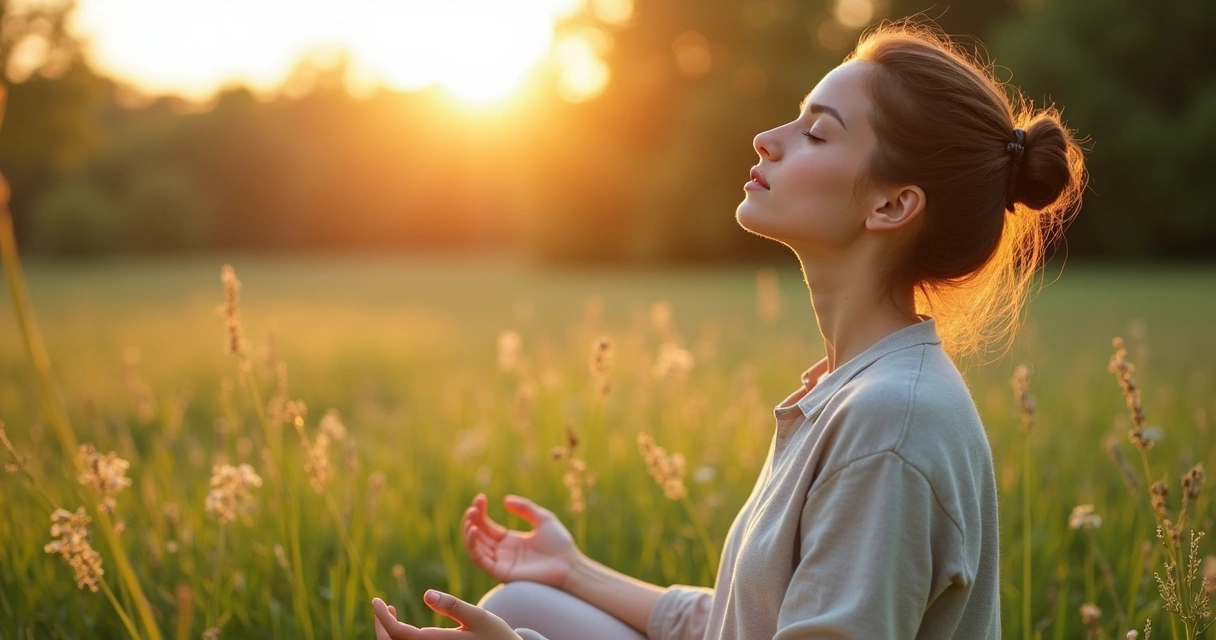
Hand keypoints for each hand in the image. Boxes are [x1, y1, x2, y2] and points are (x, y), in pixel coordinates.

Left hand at [372, 592, 520, 639]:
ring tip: (390, 612)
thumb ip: (452, 606)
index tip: (375, 600)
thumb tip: (426, 594)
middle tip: (379, 604)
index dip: (382, 617)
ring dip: (388, 634)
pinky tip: (404, 627)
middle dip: (380, 626)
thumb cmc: (496, 637)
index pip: (398, 634)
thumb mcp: (479, 616)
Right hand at [461, 493, 579, 589]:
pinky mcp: (502, 572)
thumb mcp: (543, 519)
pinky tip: (475, 530)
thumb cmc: (560, 544)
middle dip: (472, 520)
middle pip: (479, 536)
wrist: (569, 564)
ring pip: (475, 548)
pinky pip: (480, 560)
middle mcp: (503, 553)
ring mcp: (501, 563)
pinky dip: (473, 546)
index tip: (480, 498)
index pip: (487, 526)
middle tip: (473, 507)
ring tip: (471, 516)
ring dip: (469, 532)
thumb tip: (505, 500)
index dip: (481, 512)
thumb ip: (525, 508)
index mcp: (511, 541)